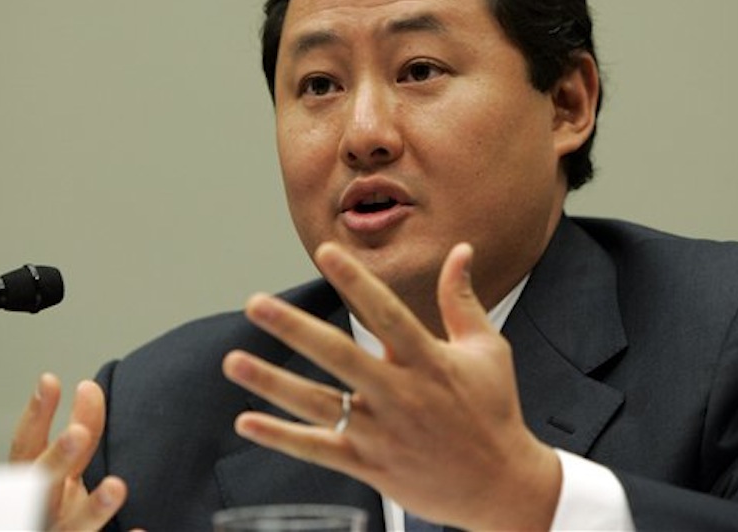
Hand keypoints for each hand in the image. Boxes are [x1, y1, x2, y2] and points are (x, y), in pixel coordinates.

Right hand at [10, 373, 128, 530]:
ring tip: (117, 487)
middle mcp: (43, 511)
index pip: (27, 448)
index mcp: (36, 485)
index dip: (36, 416)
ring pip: (72, 527)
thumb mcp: (64, 470)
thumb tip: (90, 388)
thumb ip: (80, 433)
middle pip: (42, 486)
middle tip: (77, 432)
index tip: (51, 380)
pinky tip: (141, 531)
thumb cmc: (60, 507)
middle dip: (57, 459)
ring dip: (93, 508)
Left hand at [222, 242, 560, 529]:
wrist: (503, 488)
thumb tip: (461, 250)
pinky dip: (282, 438)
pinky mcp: (372, 467)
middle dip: (295, 329)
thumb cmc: (494, 411)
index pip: (386, 312)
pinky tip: (247, 422)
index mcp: (430, 361)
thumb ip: (462, 299)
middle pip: (340, 356)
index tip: (325, 252)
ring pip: (320, 405)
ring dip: (273, 383)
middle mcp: (402, 394)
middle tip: (256, 304)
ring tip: (233, 362)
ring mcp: (384, 433)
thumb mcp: (487, 349)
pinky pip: (320, 450)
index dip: (356, 281)